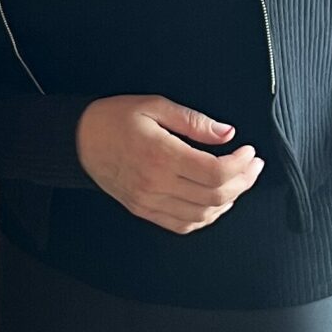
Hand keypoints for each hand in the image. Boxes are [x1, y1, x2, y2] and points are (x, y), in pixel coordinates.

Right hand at [76, 96, 263, 234]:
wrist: (79, 140)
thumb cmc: (116, 118)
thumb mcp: (155, 106)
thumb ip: (194, 121)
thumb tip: (228, 133)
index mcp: (160, 155)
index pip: (215, 172)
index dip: (241, 164)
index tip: (249, 151)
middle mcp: (156, 183)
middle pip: (215, 195)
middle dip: (244, 181)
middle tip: (253, 165)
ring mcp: (149, 202)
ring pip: (203, 214)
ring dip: (230, 200)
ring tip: (239, 180)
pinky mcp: (144, 211)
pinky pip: (183, 225)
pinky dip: (206, 217)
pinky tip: (216, 201)